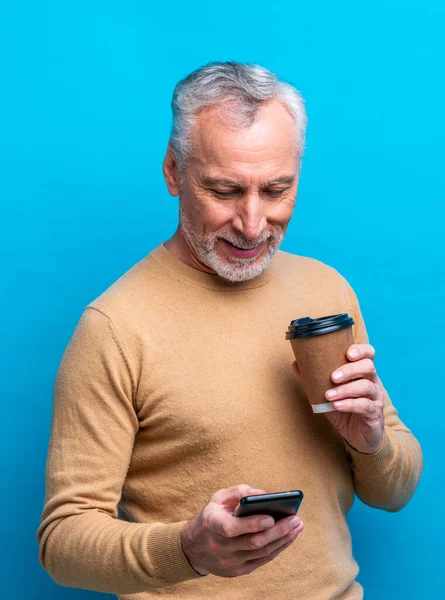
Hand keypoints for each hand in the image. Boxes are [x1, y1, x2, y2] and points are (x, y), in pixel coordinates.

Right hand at [180, 484, 303, 576]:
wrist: (194, 547)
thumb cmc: (211, 516)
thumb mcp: (218, 498)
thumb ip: (239, 492)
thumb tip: (264, 494)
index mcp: (211, 524)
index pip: (231, 528)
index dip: (251, 524)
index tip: (270, 517)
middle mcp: (219, 546)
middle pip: (252, 542)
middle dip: (277, 531)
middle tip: (295, 519)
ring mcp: (228, 562)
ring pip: (260, 553)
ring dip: (282, 540)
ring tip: (297, 526)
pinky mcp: (237, 571)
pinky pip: (261, 561)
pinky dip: (277, 549)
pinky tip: (288, 538)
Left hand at [292, 344, 384, 452]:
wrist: (357, 436)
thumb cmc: (343, 409)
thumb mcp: (327, 392)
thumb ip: (313, 378)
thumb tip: (296, 363)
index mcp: (361, 372)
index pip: (368, 354)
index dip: (361, 350)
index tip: (348, 353)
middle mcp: (372, 381)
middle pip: (368, 367)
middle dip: (349, 370)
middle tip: (333, 377)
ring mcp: (375, 397)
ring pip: (366, 386)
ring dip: (345, 390)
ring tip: (329, 395)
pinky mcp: (374, 413)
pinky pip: (365, 406)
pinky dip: (349, 404)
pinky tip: (337, 406)